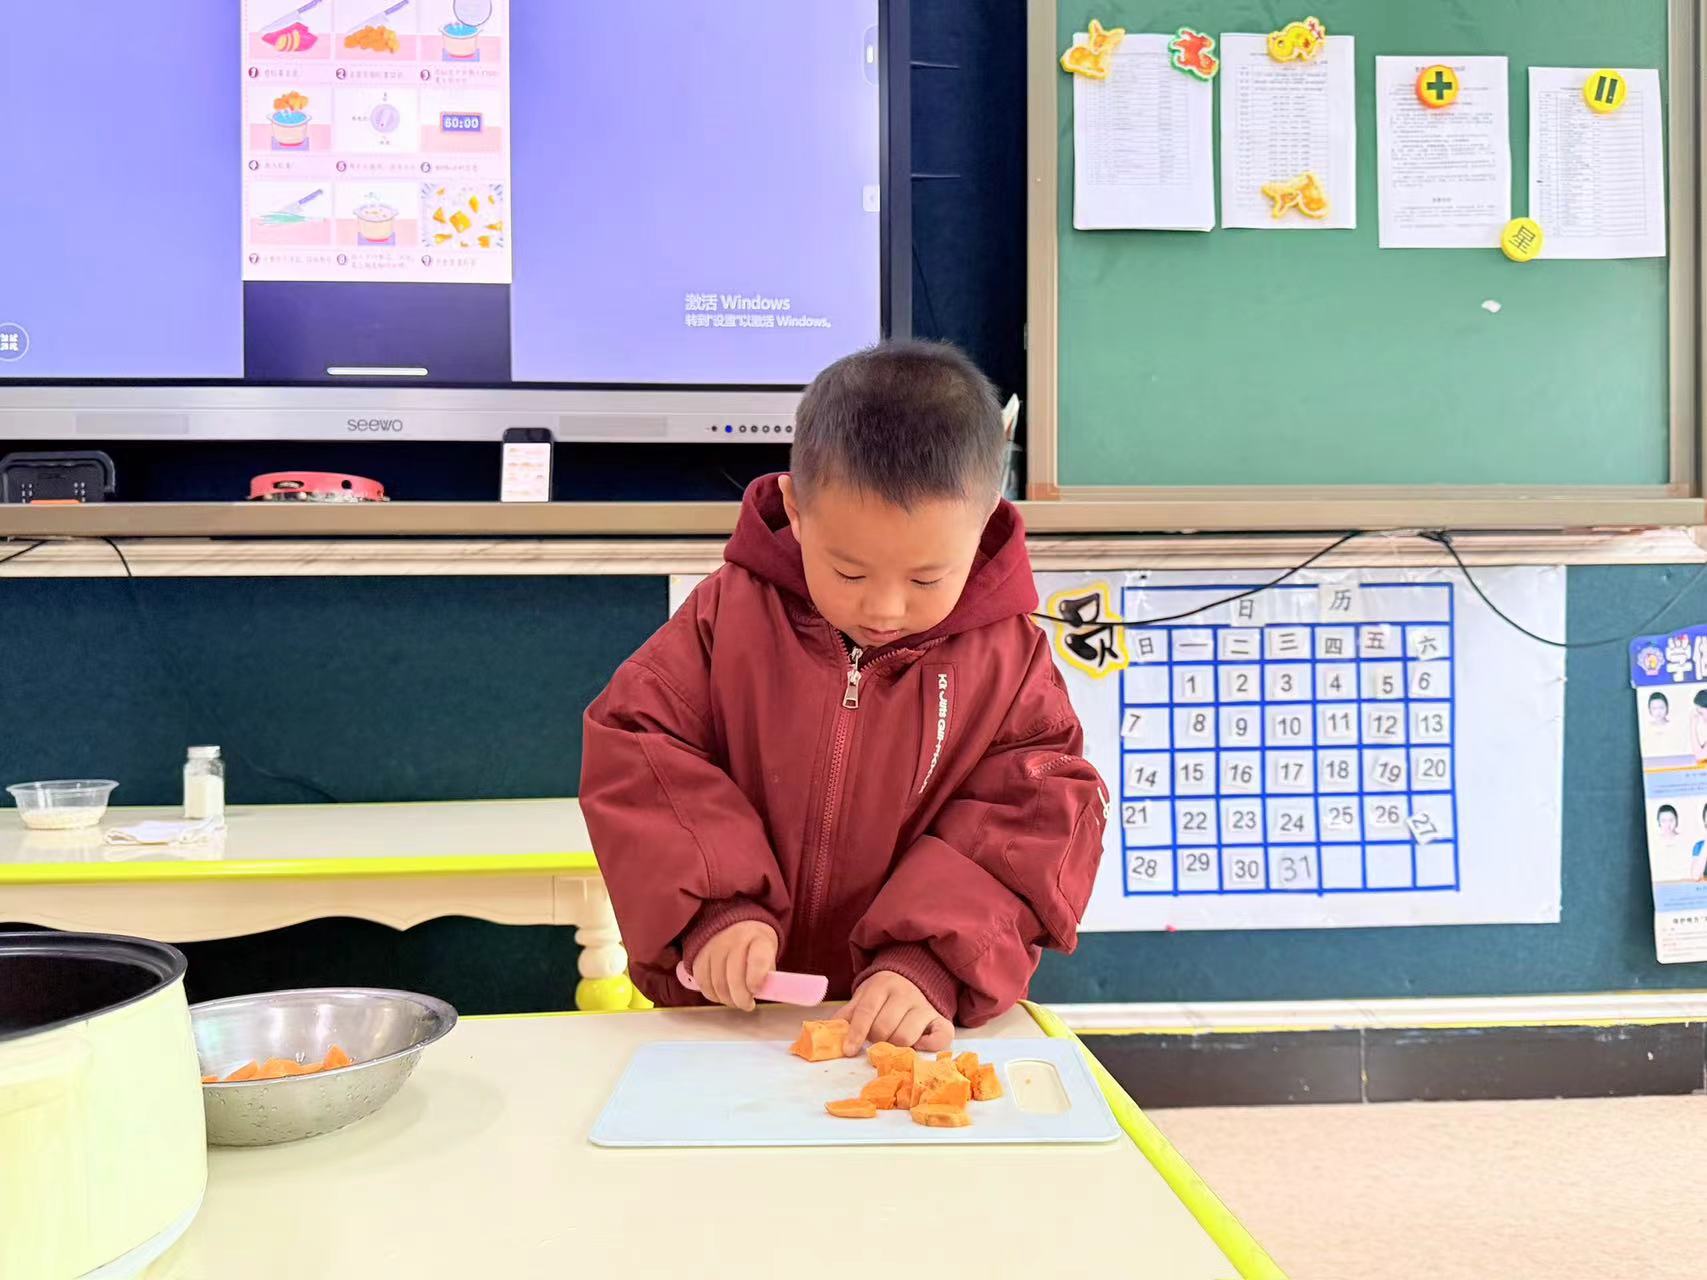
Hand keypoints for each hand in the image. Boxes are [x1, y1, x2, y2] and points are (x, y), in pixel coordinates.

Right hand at [689, 920, 776, 1011]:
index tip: (756, 991)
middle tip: (747, 1005)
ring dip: (727, 999)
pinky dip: (712, 995)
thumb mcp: (769, 954)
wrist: (733, 925)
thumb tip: (762, 994)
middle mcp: (734, 939)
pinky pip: (703, 983)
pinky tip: (721, 994)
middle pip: (734, 977)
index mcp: (758, 939)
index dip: (756, 979)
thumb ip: (767, 974)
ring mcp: (714, 946)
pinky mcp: (699, 956)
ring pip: (718, 984)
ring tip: (735, 1000)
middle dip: (741, 999)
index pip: (758, 960)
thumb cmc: (754, 945)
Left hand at [834, 971, 952, 1055]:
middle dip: (876, 1040)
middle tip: (876, 1039)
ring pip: (906, 1037)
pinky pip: (940, 1039)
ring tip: (892, 1041)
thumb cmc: (882, 996)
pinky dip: (927, 1047)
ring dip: (895, 1046)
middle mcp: (906, 993)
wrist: (911, 980)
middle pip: (885, 1028)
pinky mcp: (942, 1020)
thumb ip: (846, 1015)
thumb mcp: (862, 998)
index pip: (867, 1011)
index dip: (856, 1033)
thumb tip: (829, 1036)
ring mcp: (926, 1006)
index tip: (848, 1051)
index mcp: (882, 985)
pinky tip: (916, 1046)